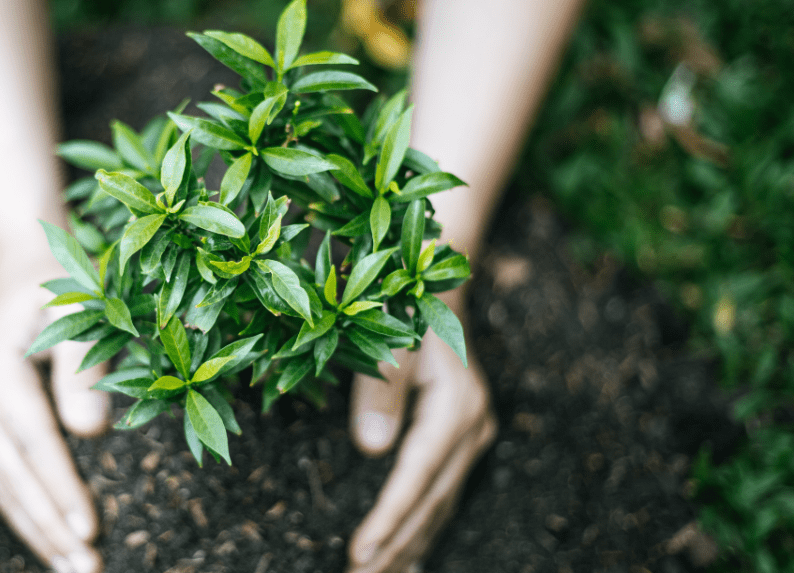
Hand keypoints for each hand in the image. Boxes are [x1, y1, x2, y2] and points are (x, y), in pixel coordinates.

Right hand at [0, 277, 109, 572]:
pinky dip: (23, 512)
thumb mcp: (81, 309)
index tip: (90, 529)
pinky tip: (48, 543)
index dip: (61, 487)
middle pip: (11, 473)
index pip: (33, 440)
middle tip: (85, 568)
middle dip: (49, 526)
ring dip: (35, 531)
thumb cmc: (63, 285)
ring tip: (70, 569)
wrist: (23, 270)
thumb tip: (90, 431)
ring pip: (0, 483)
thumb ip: (84, 366)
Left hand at [347, 294, 496, 572]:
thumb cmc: (405, 309)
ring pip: (440, 504)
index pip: (415, 478)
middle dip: (396, 546)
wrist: (438, 287)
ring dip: (409, 543)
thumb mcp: (389, 341)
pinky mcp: (465, 437)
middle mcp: (472, 428)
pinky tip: (409, 553)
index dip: (387, 519)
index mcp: (455, 408)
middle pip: (431, 501)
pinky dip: (424, 526)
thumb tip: (370, 448)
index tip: (358, 553)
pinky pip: (444, 493)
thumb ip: (379, 392)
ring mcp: (474, 434)